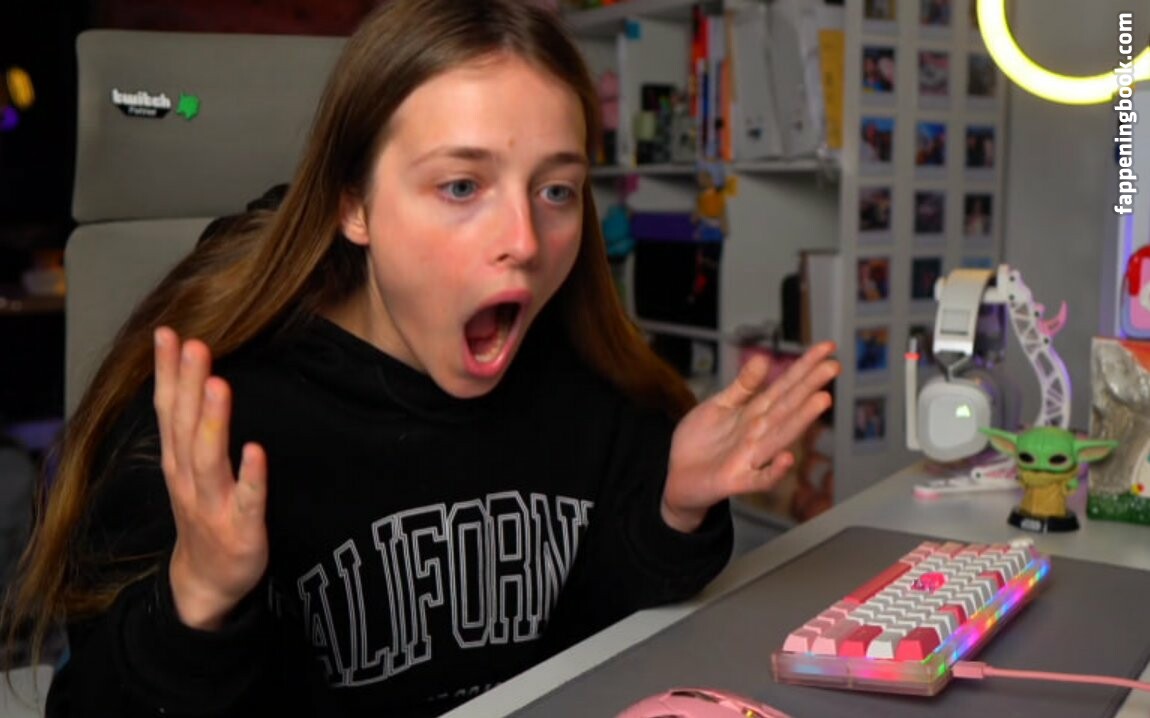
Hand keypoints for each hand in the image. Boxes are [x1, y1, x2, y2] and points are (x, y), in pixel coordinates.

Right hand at [153, 327, 268, 629]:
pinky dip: (250, 476)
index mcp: (176, 462)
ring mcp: (213, 506)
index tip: (167, 333)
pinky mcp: (243, 529)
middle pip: (185, 427)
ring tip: (219, 385)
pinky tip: (256, 450)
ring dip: (213, 422)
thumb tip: (194, 375)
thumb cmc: (203, 515)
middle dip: (189, 385)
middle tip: (195, 344)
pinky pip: (248, 500)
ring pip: (209, 460)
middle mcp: (188, 480)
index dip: (167, 372)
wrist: (205, 584)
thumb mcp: (186, 468)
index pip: (168, 410)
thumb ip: (189, 425)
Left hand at [661, 342, 839, 532]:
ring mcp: (751, 457)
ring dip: (800, 420)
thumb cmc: (702, 441)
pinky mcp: (737, 480)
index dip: (804, 367)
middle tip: (834, 367)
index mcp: (755, 413)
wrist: (677, 476)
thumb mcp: (720, 406)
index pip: (784, 387)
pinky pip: (759, 478)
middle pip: (787, 407)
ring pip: (780, 436)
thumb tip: (763, 357)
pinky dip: (774, 471)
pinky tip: (787, 459)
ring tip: (822, 399)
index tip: (827, 348)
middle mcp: (759, 433)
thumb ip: (743, 386)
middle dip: (809, 387)